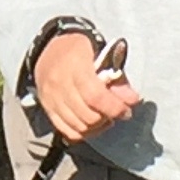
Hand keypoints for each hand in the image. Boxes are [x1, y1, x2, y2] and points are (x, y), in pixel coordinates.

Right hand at [33, 27, 139, 144]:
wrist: (49, 48)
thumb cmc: (79, 49)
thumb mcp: (101, 54)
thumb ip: (117, 79)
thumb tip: (132, 101)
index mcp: (75, 66)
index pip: (96, 97)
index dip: (114, 108)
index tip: (126, 110)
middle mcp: (59, 84)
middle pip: (88, 115)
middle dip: (108, 117)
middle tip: (116, 112)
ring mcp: (51, 98)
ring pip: (79, 126)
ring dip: (97, 126)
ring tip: (104, 116)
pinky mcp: (47, 108)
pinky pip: (67, 131)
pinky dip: (83, 132)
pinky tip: (92, 124)